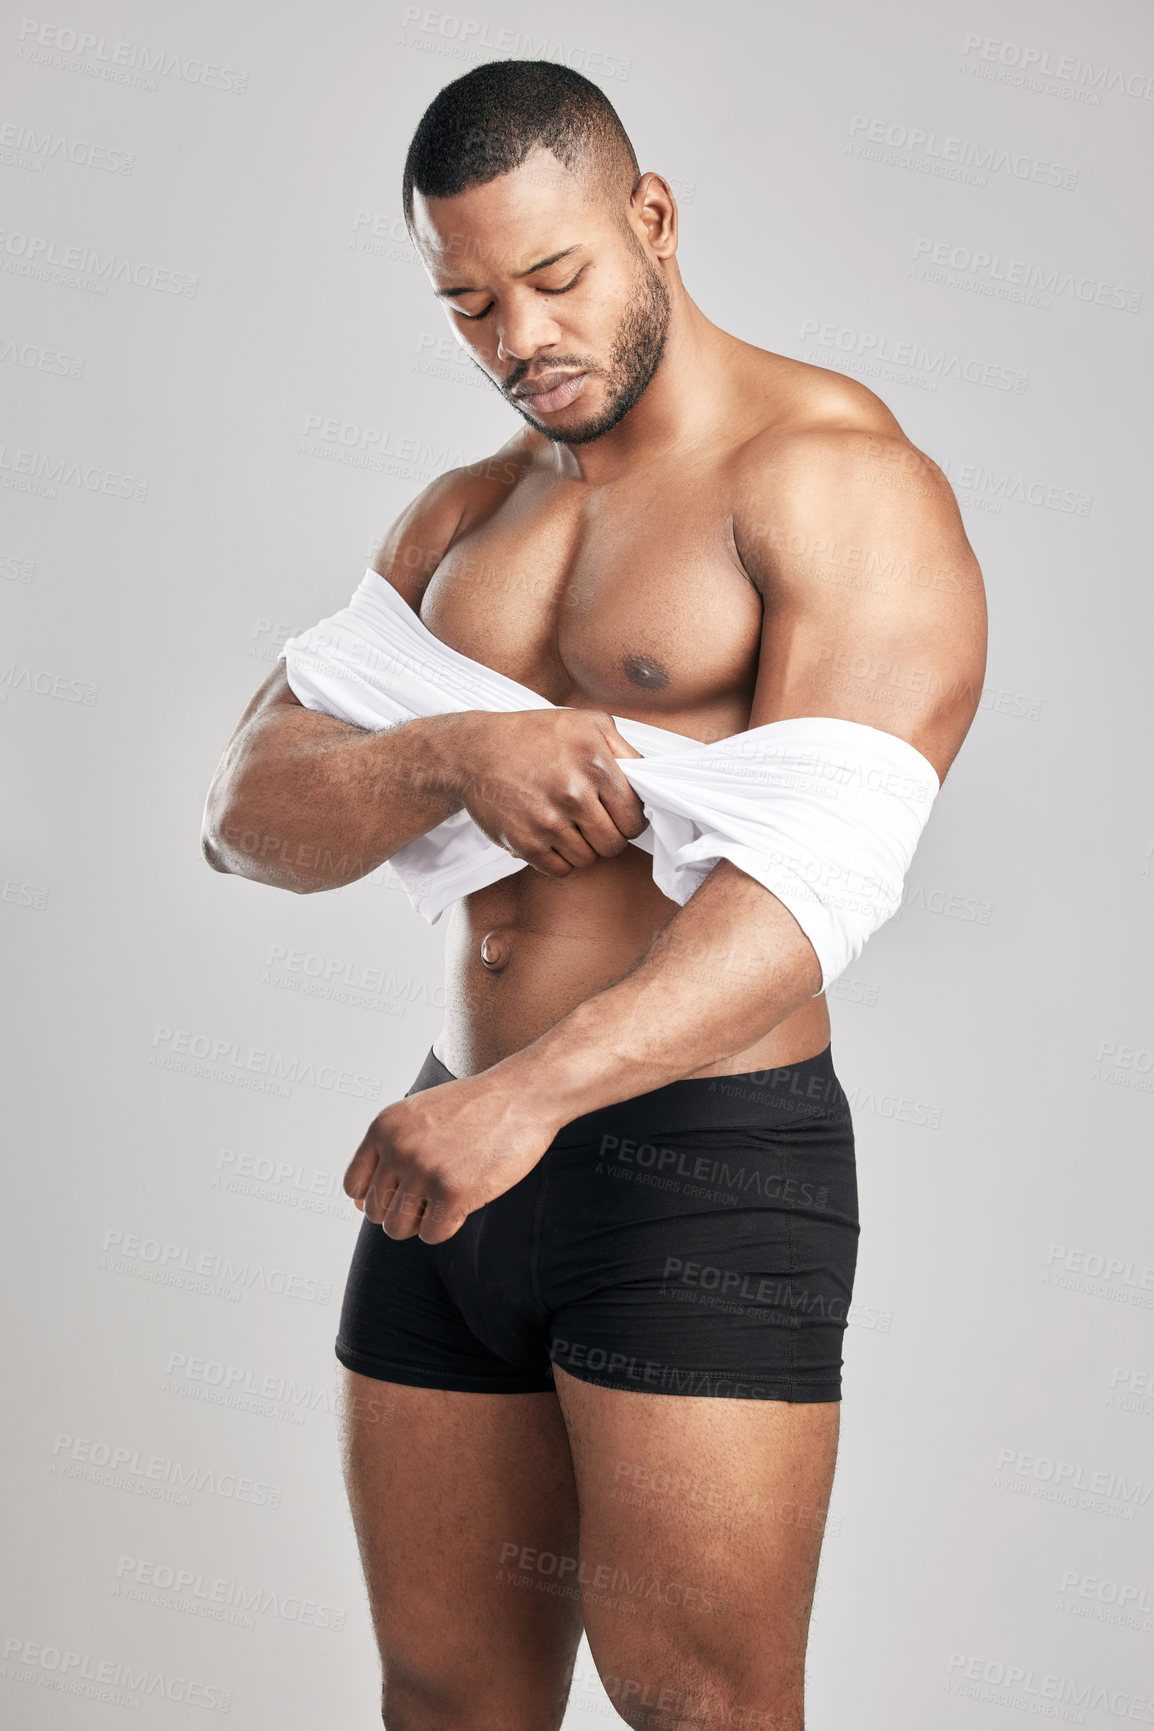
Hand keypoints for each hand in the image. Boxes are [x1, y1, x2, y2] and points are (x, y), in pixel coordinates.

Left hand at [343, 1070, 562, 1243]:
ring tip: (446, 1199)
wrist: (524, 1095)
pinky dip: (447, 1226)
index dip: (378, 1196)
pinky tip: (465, 1201)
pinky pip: (432, 1235)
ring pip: (398, 1229)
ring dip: (422, 1222)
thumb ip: (389, 1151)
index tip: (404, 1191)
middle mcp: (397, 1148)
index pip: (354, 1186)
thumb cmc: (476, 1108)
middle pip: (376, 1212)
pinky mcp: (451, 1192)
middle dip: (403, 1211)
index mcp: (383, 1127)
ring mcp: (423, 1171)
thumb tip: (359, 1205)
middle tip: (434, 1194)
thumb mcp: (420, 1115)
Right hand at [439, 709, 646, 876]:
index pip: (634, 816)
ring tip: (569, 827)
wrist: (474, 751)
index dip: (630, 820)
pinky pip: (562, 870)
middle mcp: (573, 791)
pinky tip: (551, 838)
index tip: (619, 817)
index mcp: (594, 761)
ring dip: (584, 848)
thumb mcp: (586, 722)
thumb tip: (651, 781)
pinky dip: (560, 860)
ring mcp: (548, 820)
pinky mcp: (525, 842)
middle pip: (614, 843)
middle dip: (608, 837)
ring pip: (589, 859)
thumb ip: (624, 749)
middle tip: (593, 823)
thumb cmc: (533, 735)